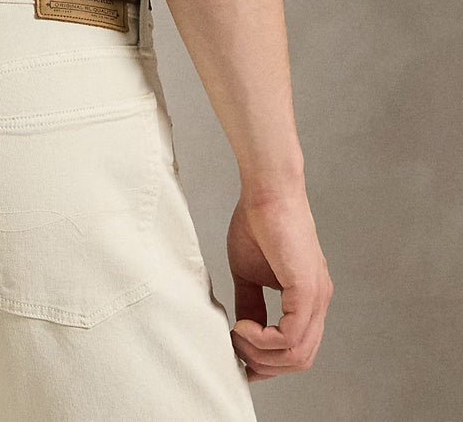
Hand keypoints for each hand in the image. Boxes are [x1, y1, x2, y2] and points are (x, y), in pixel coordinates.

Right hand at [227, 186, 332, 381]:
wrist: (266, 190)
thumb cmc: (257, 221)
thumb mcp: (249, 273)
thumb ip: (250, 304)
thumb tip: (243, 332)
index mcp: (308, 299)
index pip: (297, 349)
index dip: (269, 363)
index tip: (241, 362)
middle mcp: (318, 303)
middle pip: (300, 361)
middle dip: (264, 365)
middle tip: (236, 350)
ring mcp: (316, 298)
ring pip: (297, 355)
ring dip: (262, 355)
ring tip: (237, 336)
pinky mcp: (307, 290)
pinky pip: (290, 336)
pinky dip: (264, 341)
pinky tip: (244, 326)